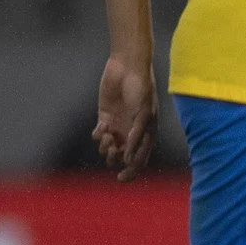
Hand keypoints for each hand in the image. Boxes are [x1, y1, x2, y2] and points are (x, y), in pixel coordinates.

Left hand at [94, 56, 157, 182]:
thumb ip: (136, 136)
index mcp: (147, 133)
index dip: (131, 171)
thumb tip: (129, 160)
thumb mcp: (142, 113)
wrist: (128, 67)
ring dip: (106, 147)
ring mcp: (119, 125)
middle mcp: (133, 132)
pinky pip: (100, 135)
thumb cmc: (141, 88)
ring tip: (106, 137)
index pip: (140, 159)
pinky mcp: (106, 117)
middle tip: (111, 152)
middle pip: (123, 156)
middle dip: (115, 158)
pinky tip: (101, 128)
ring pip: (110, 147)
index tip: (120, 178)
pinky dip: (98, 136)